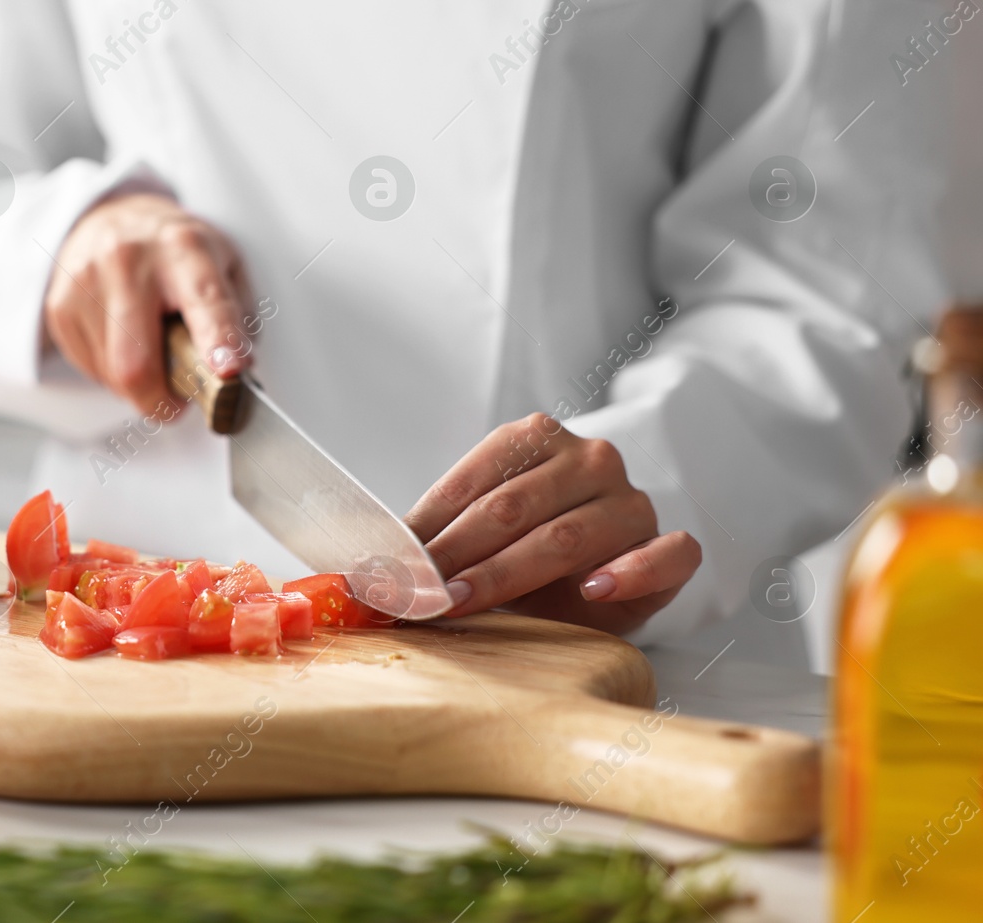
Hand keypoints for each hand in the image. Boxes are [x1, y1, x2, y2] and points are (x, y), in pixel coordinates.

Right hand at [46, 191, 250, 414]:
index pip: (204, 302)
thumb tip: (235, 372)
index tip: (229, 371)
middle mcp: (129, 259)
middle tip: (176, 403)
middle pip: (136, 362)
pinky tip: (121, 342)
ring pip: (112, 375)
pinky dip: (111, 373)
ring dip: (137, 384)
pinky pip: (90, 369)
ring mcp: (86, 282)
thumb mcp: (223, 263)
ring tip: (149, 351)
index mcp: (183, 248)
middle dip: (160, 400)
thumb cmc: (174, 250)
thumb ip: (237, 317)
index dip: (218, 342)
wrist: (111, 216)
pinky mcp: (59, 306)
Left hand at [404, 413, 700, 634]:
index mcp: (536, 438)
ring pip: (571, 534)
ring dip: (509, 572)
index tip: (391, 564)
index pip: (472, 482)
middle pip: (513, 508)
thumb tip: (369, 563)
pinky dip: (630, 570)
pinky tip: (594, 590)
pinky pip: (665, 552)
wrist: (600, 567)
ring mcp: (632, 501)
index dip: (427, 527)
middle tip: (417, 591)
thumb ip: (437, 536)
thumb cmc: (527, 545)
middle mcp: (589, 459)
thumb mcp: (480, 531)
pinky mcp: (670, 546)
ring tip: (464, 600)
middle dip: (456, 554)